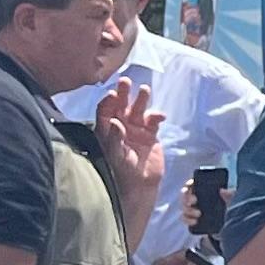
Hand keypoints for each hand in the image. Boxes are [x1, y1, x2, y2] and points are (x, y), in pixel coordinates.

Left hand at [93, 81, 162, 195]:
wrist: (140, 184)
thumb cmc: (122, 171)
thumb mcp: (116, 155)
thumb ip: (115, 138)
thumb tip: (115, 121)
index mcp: (107, 130)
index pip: (105, 110)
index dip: (108, 101)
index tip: (113, 94)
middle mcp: (120, 126)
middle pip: (121, 105)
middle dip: (123, 93)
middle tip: (125, 81)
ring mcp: (136, 129)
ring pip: (138, 110)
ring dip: (141, 100)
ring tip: (144, 89)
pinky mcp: (150, 134)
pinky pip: (153, 121)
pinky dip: (156, 116)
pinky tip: (159, 116)